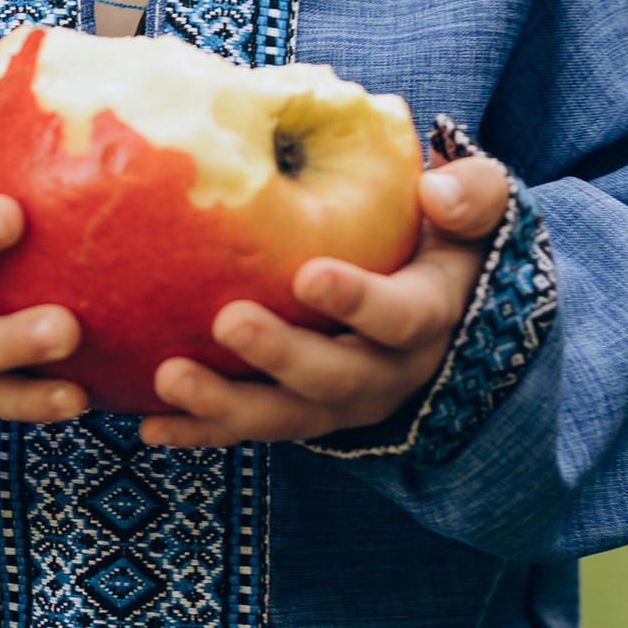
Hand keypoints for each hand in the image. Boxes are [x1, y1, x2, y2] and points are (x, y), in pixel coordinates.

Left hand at [139, 148, 511, 450]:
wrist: (438, 298)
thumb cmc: (442, 236)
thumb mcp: (476, 209)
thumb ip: (473, 195)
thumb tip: (437, 195)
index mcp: (430, 316)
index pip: (402, 316)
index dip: (359, 301)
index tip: (309, 274)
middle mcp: (388, 373)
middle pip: (336, 378)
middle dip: (280, 356)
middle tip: (228, 320)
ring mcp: (340, 403)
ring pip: (287, 418)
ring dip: (227, 406)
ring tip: (170, 379)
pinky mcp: (300, 416)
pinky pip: (251, 431)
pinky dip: (202, 432)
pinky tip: (151, 426)